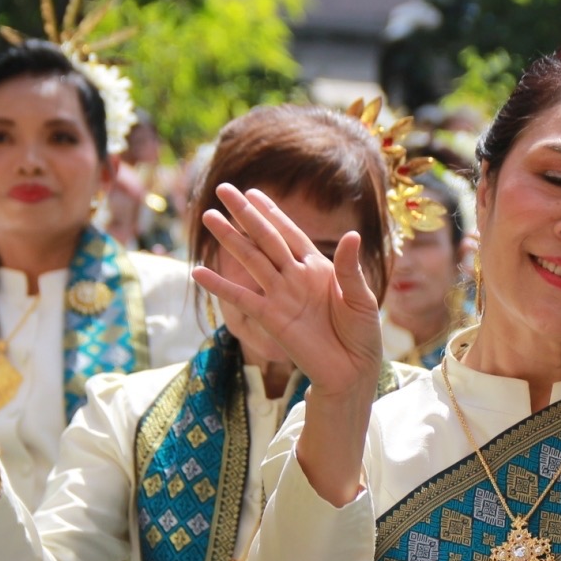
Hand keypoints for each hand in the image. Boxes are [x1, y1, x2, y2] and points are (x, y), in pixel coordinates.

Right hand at [193, 183, 382, 398]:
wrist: (352, 370)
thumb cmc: (361, 333)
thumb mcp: (361, 298)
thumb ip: (349, 268)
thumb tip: (352, 235)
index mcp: (318, 267)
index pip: (290, 233)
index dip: (272, 212)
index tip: (253, 192)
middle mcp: (295, 277)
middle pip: (265, 238)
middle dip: (245, 214)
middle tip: (223, 189)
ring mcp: (280, 296)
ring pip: (251, 260)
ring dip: (230, 238)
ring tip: (208, 217)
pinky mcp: (271, 319)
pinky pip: (241, 299)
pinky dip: (220, 286)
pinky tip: (199, 272)